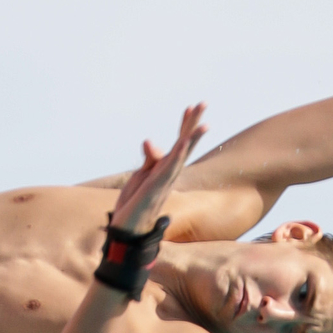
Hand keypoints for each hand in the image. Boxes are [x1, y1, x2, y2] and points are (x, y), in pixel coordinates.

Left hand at [112, 104, 207, 232]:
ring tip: (203, 123)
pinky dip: (177, 154)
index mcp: (165, 169)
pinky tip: (184, 141)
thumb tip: (149, 141)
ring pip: (182, 154)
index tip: (188, 107)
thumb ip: (149, 159)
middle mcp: (169, 173)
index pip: (178, 143)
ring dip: (191, 137)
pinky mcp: (156, 186)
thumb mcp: (141, 176)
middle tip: (203, 102)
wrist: (129, 230)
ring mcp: (164, 179)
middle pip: (185, 143)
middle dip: (193, 123)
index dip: (184, 125)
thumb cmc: (135, 204)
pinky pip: (169, 167)